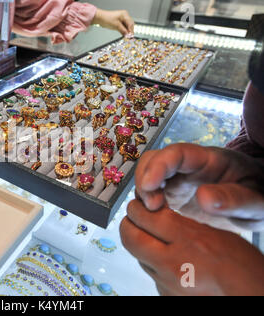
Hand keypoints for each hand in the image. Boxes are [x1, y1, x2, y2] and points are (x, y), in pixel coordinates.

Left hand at [92, 9, 133, 36]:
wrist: (100, 18)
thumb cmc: (107, 19)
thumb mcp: (116, 25)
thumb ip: (123, 30)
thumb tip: (128, 35)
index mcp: (125, 14)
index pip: (130, 23)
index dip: (131, 30)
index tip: (131, 36)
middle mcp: (124, 16)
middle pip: (130, 24)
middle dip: (130, 31)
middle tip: (129, 37)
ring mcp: (122, 19)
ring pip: (127, 26)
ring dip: (127, 31)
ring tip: (127, 37)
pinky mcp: (119, 22)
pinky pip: (123, 27)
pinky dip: (124, 31)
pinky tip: (124, 35)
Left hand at [120, 200, 263, 295]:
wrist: (251, 296)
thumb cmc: (242, 267)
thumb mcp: (215, 234)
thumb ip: (184, 225)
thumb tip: (158, 217)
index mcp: (189, 241)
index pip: (146, 216)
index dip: (137, 207)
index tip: (138, 204)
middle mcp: (173, 263)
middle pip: (130, 237)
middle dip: (127, 223)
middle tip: (132, 217)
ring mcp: (167, 283)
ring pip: (138, 256)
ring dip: (140, 244)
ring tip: (149, 237)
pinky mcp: (166, 295)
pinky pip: (151, 275)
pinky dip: (154, 265)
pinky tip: (166, 261)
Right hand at [135, 143, 263, 230]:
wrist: (255, 202)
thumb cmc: (259, 195)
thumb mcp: (256, 202)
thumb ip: (234, 199)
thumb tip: (204, 198)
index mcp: (209, 160)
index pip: (176, 153)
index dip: (158, 165)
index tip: (150, 186)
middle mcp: (188, 166)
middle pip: (153, 160)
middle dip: (144, 180)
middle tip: (152, 207)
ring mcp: (178, 179)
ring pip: (147, 175)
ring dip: (142, 193)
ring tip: (153, 215)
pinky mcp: (172, 194)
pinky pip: (151, 193)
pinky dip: (145, 205)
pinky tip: (155, 219)